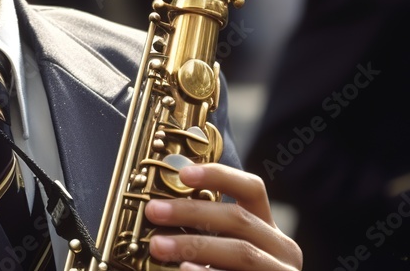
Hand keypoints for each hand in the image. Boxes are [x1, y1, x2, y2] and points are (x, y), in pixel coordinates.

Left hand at [144, 163, 302, 269]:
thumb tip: (158, 205)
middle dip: (192, 212)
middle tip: (153, 211)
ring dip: (194, 246)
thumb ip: (202, 228)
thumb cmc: (225, 270)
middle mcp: (280, 248)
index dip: (219, 175)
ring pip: (241, 252)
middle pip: (238, 218)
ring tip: (158, 245)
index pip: (251, 188)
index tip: (182, 173)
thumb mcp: (221, 247)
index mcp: (266, 227)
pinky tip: (183, 269)